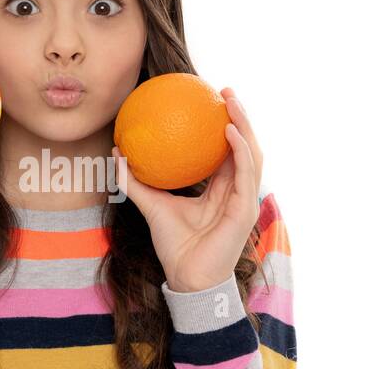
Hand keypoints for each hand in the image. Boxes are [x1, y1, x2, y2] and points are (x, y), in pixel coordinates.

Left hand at [112, 87, 262, 292]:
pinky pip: (246, 172)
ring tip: (231, 102)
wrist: (187, 278)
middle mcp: (236, 191)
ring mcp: (244, 199)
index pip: (227, 151)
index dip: (223, 125)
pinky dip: (240, 149)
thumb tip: (117, 152)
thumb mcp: (151, 205)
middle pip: (244, 146)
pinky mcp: (245, 209)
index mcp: (221, 190)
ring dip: (244, 124)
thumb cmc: (174, 246)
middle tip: (226, 91)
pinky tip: (228, 130)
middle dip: (240, 116)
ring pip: (252, 154)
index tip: (211, 101)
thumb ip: (136, 181)